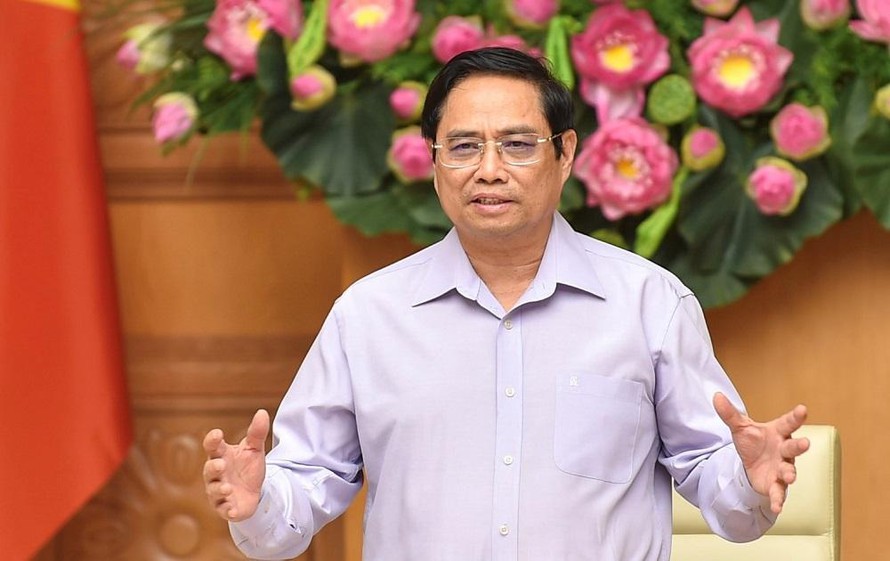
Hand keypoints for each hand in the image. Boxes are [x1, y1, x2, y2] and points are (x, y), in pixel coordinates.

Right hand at [203, 409, 269, 521]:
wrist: (255, 492)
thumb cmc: (248, 467)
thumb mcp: (254, 449)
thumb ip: (257, 433)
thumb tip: (262, 412)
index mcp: (221, 456)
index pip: (212, 447)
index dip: (212, 440)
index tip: (217, 434)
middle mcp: (216, 474)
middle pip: (209, 469)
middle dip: (213, 467)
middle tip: (221, 464)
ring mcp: (219, 491)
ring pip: (213, 491)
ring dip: (219, 490)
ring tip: (227, 488)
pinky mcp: (225, 508)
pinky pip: (223, 510)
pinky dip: (227, 510)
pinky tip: (233, 510)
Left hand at [713, 392, 809, 513]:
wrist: (752, 464)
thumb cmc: (753, 442)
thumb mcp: (740, 427)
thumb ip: (730, 414)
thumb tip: (716, 395)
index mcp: (778, 432)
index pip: (788, 423)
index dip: (796, 417)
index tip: (802, 409)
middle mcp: (784, 450)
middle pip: (793, 447)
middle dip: (799, 446)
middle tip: (805, 443)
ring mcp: (782, 467)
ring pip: (789, 470)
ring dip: (790, 473)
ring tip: (789, 476)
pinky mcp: (776, 484)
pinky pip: (779, 493)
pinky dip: (778, 500)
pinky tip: (777, 507)